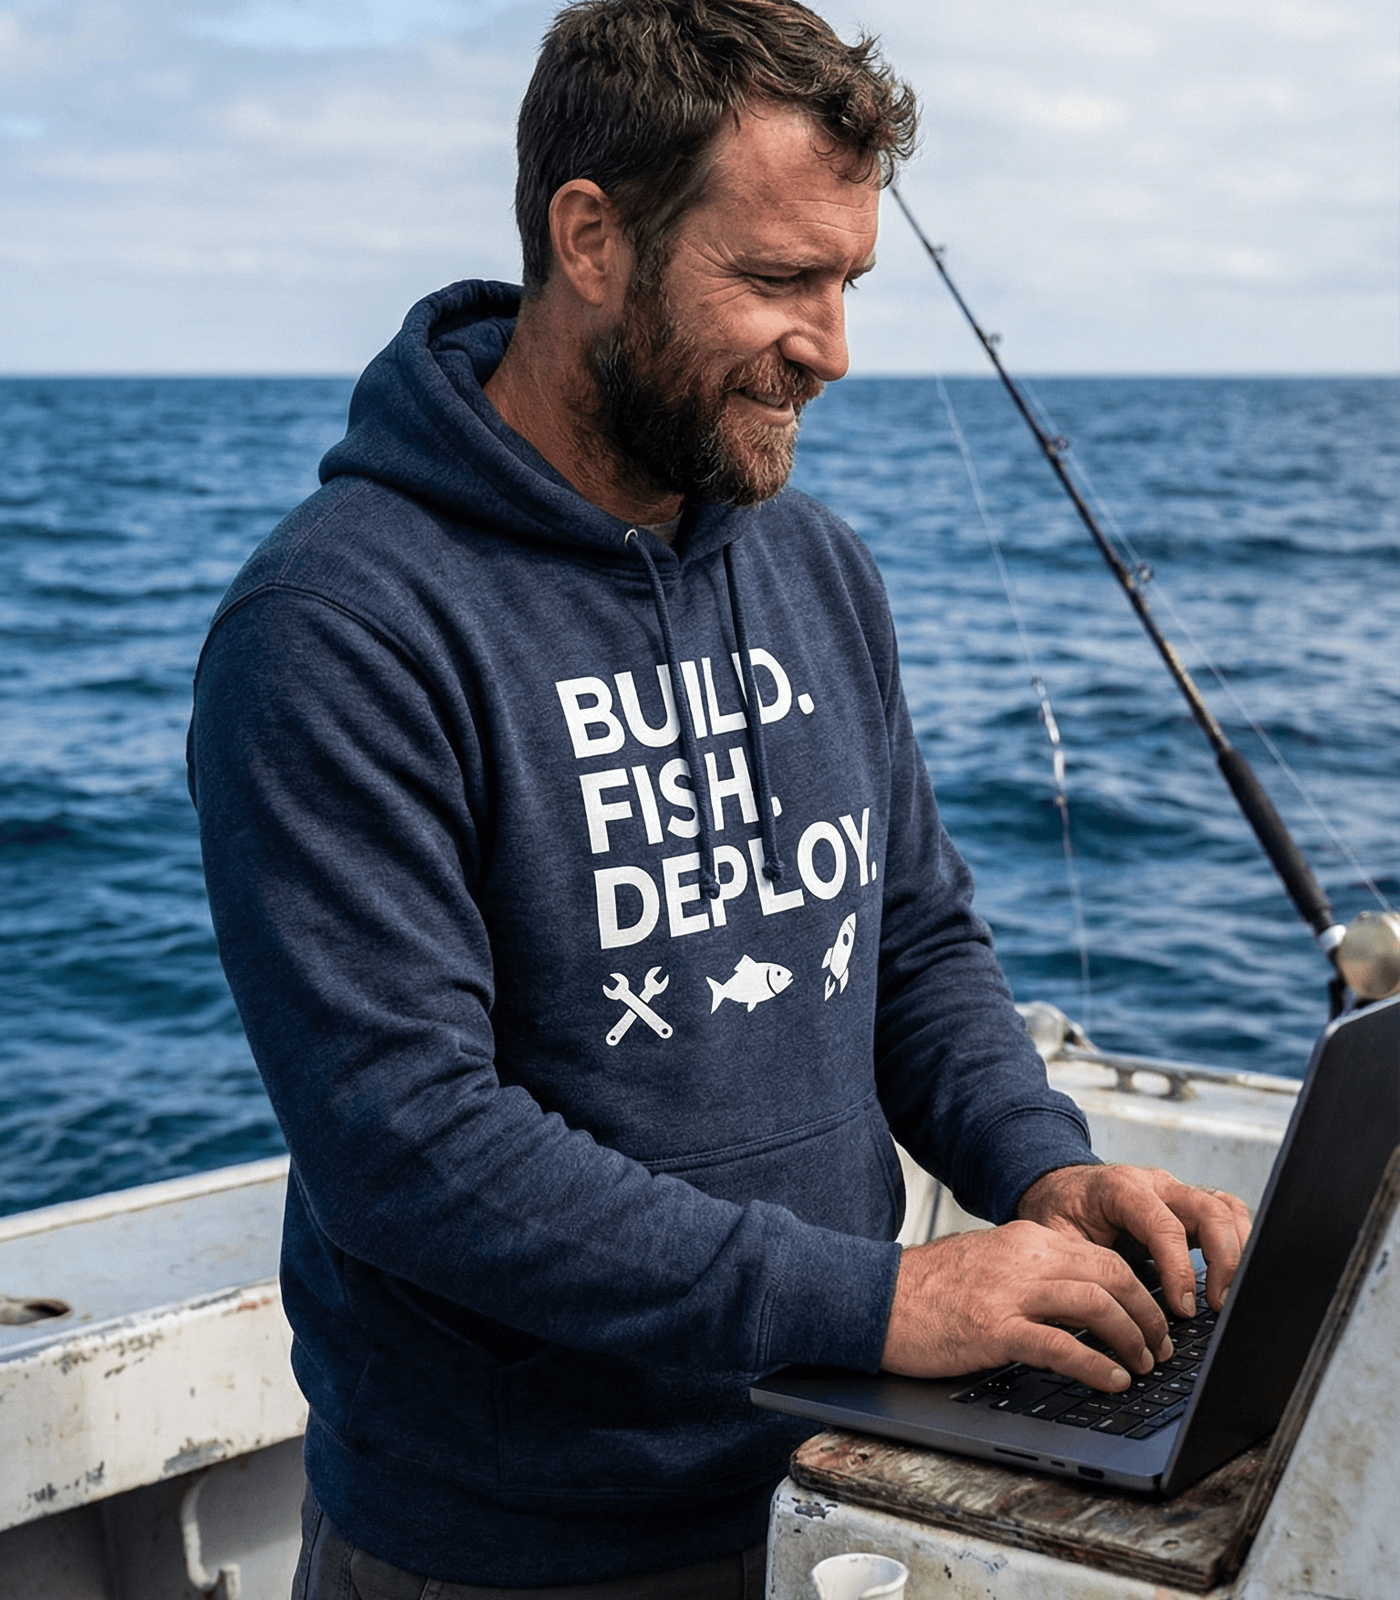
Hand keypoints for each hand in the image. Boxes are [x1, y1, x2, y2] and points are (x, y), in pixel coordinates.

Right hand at [881, 1220, 1173, 1392]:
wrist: (874, 1297)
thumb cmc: (927, 1290)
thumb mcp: (987, 1262)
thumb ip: (1029, 1271)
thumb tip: (1078, 1299)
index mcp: (1025, 1238)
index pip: (1102, 1256)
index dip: (1139, 1289)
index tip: (1154, 1317)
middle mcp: (1023, 1257)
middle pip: (1111, 1275)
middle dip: (1148, 1313)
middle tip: (1161, 1345)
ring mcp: (1008, 1292)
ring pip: (1095, 1305)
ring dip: (1131, 1338)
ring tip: (1144, 1365)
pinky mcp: (992, 1329)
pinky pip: (1060, 1345)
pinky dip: (1096, 1365)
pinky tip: (1112, 1381)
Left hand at [1016, 1163, 1251, 1319]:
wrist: (1058, 1190)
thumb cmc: (1057, 1213)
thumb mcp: (1055, 1237)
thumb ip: (1081, 1264)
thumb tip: (1105, 1311)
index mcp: (1121, 1188)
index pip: (1164, 1225)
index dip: (1179, 1269)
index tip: (1184, 1308)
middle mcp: (1155, 1184)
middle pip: (1209, 1210)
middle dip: (1223, 1259)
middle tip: (1219, 1306)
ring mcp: (1175, 1192)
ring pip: (1225, 1208)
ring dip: (1237, 1251)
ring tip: (1230, 1295)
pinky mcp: (1186, 1205)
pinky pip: (1226, 1213)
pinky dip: (1238, 1241)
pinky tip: (1234, 1276)